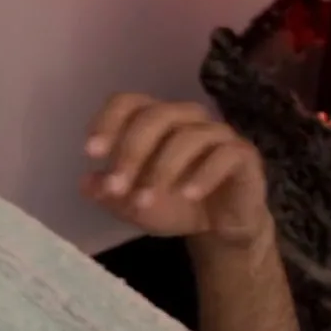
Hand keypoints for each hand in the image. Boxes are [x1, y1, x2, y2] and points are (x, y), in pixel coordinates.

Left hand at [81, 93, 272, 247]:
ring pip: (188, 136)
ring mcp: (218, 134)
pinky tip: (187, 195)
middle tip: (116, 187)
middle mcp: (186, 118)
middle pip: (156, 116)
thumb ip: (109, 193)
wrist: (220, 229)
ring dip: (161, 170)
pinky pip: (224, 154)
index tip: (91, 153)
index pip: (128, 102)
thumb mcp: (132, 205)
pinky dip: (202, 175)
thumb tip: (86, 183)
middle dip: (130, 152)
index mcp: (155, 121)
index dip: (108, 121)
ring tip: (144, 201)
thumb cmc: (173, 205)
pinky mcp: (244, 155)